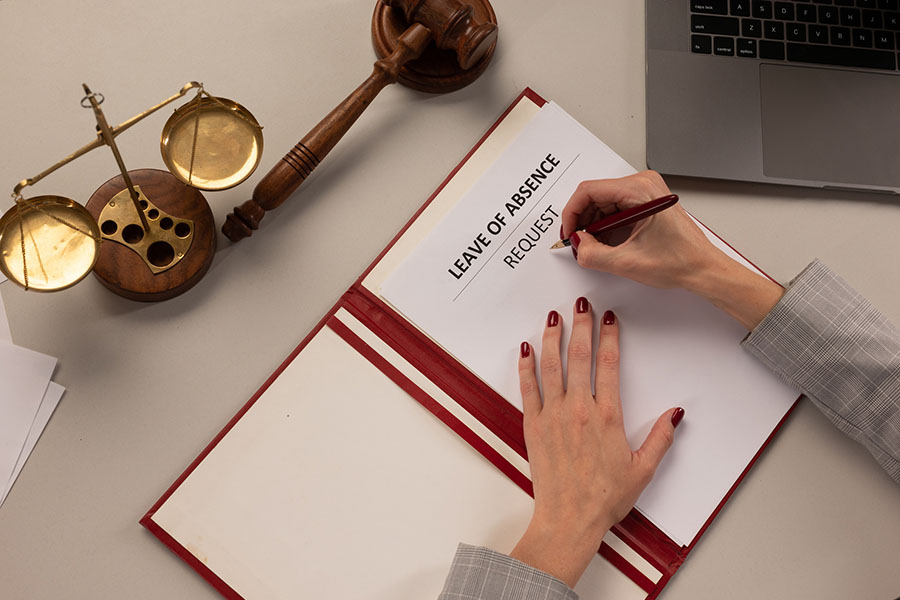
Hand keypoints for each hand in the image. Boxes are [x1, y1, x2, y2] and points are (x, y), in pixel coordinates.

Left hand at [509, 298, 682, 587]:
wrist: (569, 518)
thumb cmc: (604, 498)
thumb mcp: (643, 469)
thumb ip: (661, 438)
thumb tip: (676, 413)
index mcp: (607, 416)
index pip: (609, 365)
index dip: (609, 337)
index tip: (609, 318)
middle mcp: (579, 409)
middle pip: (580, 357)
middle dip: (581, 326)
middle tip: (581, 304)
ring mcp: (553, 415)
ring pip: (552, 366)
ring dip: (553, 337)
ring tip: (553, 316)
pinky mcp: (534, 425)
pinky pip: (528, 388)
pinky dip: (526, 366)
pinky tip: (526, 349)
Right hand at [562, 170, 718, 289]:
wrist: (702, 268)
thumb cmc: (681, 260)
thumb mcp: (628, 262)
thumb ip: (593, 254)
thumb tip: (577, 244)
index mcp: (640, 190)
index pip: (589, 190)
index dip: (572, 213)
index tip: (569, 232)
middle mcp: (643, 184)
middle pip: (594, 194)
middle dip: (581, 220)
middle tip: (578, 242)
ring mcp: (644, 191)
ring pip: (602, 201)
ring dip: (592, 223)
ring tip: (593, 245)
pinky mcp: (644, 200)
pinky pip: (614, 206)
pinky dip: (604, 224)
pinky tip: (605, 241)